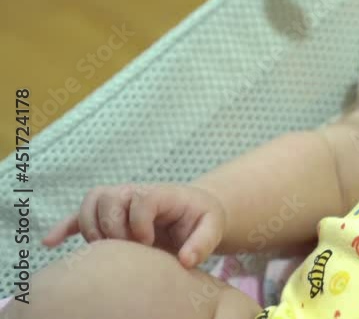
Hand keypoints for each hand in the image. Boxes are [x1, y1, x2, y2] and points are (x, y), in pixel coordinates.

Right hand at [42, 183, 226, 267]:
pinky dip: (63, 228)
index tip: (149, 243)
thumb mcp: (213, 227)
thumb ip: (203, 242)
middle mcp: (134, 192)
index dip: (139, 223)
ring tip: (110, 250)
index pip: (139, 199)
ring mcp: (118, 202)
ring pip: (90, 205)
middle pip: (108, 199)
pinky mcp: (106, 216)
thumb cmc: (201, 219)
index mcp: (160, 193)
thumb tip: (184, 261)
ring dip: (94, 230)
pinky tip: (49, 243)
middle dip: (114, 229)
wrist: (192, 213)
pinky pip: (78, 217)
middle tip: (130, 249)